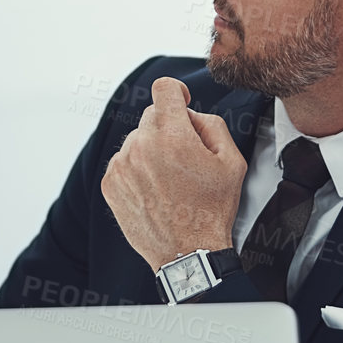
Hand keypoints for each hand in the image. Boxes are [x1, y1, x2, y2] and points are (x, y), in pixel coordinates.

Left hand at [101, 77, 245, 269]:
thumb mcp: (232, 161)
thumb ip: (211, 124)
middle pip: (152, 116)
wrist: (188, 253)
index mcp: (173, 136)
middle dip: (169, 129)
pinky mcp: (110, 184)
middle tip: (185, 159)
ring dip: (151, 150)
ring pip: (136, 140)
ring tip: (170, 181)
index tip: (180, 102)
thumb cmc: (212, 210)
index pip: (163, 88)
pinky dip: (137, 169)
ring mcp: (122, 166)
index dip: (176, 92)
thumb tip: (189, 114)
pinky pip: (124, 162)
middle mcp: (142, 146)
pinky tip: (155, 191)